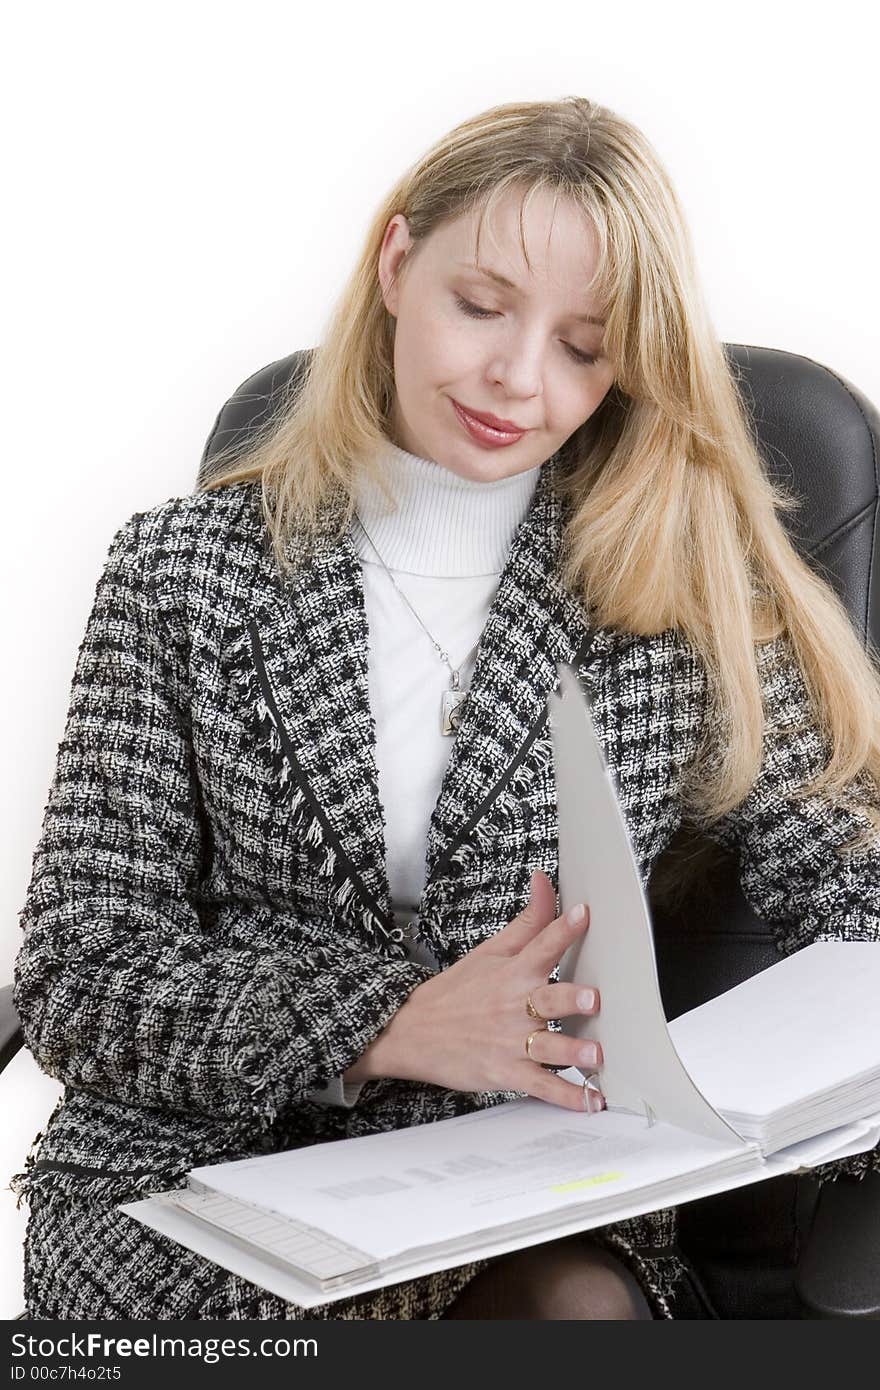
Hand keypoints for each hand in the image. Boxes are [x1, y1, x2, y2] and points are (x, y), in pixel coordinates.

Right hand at [363, 870, 602, 1111]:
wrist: (411, 1032)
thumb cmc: (456, 991)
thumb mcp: (490, 951)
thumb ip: (527, 921)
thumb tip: (545, 880)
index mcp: (512, 973)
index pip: (541, 945)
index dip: (562, 929)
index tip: (584, 914)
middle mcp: (514, 1006)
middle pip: (547, 999)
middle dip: (570, 1000)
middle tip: (592, 999)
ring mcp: (510, 1042)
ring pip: (547, 1047)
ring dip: (572, 1052)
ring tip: (595, 1056)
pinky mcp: (506, 1073)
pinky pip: (540, 1086)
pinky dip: (564, 1097)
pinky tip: (589, 1103)